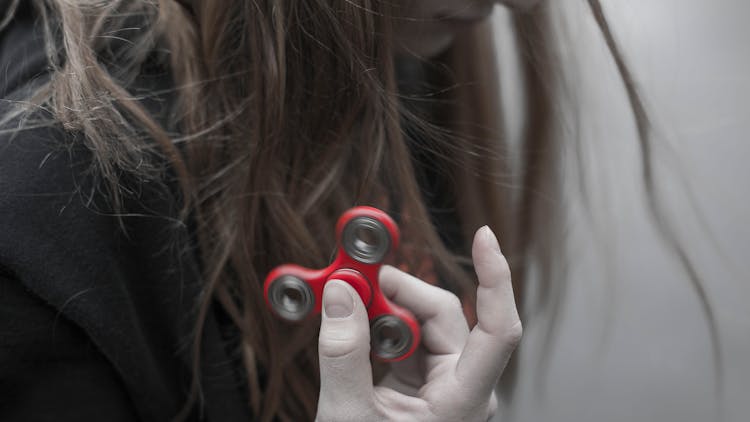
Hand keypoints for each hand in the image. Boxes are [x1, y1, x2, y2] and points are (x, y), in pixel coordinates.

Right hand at [316, 226, 521, 421]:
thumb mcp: (350, 417)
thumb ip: (343, 355)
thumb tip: (339, 294)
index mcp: (463, 400)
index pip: (498, 329)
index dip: (496, 278)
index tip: (482, 236)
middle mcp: (462, 385)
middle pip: (444, 314)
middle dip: (399, 289)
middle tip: (353, 276)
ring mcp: (443, 383)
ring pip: (423, 322)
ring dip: (384, 306)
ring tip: (345, 300)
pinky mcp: (422, 381)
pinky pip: (406, 337)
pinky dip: (378, 324)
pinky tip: (354, 323)